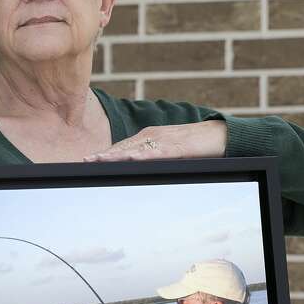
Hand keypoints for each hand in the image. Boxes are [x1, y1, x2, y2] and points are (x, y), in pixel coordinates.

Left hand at [83, 120, 227, 161]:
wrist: (219, 135)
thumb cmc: (194, 145)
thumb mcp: (168, 151)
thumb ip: (153, 157)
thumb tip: (137, 168)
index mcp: (148, 136)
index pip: (121, 147)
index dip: (104, 154)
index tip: (87, 160)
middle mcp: (151, 136)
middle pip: (122, 147)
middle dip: (102, 154)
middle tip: (83, 161)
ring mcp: (162, 140)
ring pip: (133, 148)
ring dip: (114, 155)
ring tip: (96, 160)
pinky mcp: (175, 147)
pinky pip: (154, 152)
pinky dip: (140, 156)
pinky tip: (128, 160)